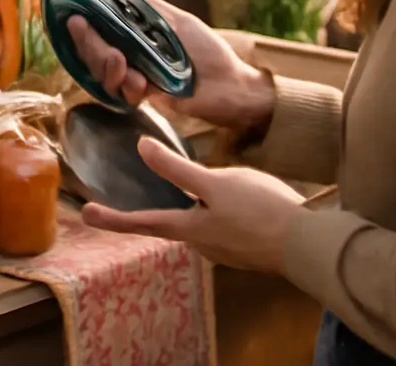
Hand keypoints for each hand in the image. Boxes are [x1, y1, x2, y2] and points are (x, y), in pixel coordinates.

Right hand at [67, 0, 275, 131]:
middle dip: (93, 50)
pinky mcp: (144, 98)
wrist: (232, 87)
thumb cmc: (210, 51)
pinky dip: (127, 87)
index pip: (100, 31)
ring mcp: (135, 77)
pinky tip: (141, 85)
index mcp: (136, 36)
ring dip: (109, 70)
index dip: (84, 27)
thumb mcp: (181, 22)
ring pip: (102, 74)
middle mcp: (130, 56)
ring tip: (127, 69)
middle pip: (94, 53)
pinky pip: (121, 93)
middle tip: (108, 50)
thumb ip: (152, 8)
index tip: (74, 18)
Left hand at [81, 136, 305, 272]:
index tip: (86, 215)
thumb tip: (141, 148)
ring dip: (184, 209)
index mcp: (190, 229)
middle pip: (168, 224)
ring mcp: (225, 246)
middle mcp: (203, 243)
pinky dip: (207, 211)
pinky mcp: (244, 244)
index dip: (113, 218)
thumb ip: (177, 168)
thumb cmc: (261, 210)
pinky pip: (217, 225)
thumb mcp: (215, 182)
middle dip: (147, 214)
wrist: (309, 243)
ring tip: (176, 191)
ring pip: (195, 223)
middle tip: (121, 205)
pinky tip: (218, 198)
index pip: (143, 222)